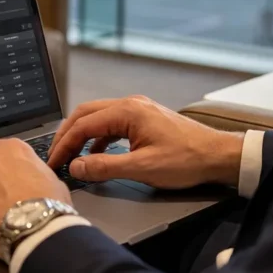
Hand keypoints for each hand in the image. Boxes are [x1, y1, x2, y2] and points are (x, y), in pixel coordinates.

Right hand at [47, 95, 243, 188]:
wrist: (219, 155)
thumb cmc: (186, 160)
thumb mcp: (142, 168)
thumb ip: (105, 167)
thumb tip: (76, 167)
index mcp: (127, 111)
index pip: (83, 124)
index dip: (64, 144)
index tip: (53, 162)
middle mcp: (129, 104)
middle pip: (85, 114)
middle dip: (67, 134)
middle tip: (54, 155)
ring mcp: (137, 109)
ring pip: (97, 117)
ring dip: (81, 135)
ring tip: (71, 155)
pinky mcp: (143, 118)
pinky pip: (111, 123)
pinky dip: (97, 137)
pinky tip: (96, 154)